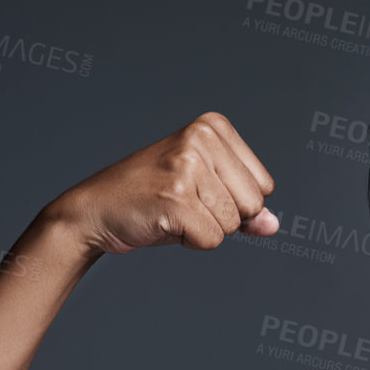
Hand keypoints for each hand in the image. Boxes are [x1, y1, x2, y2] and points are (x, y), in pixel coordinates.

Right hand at [45, 111, 278, 256]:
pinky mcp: (175, 197)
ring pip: (232, 225)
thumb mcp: (205, 194)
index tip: (199, 191)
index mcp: (213, 127)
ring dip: (203, 229)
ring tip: (172, 211)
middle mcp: (201, 138)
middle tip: (183, 203)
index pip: (263, 186)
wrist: (95, 210)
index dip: (235, 202)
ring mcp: (187, 166)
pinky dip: (190, 242)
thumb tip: (273, 226)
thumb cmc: (152, 199)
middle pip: (253, 204)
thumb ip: (244, 207)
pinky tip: (164, 221)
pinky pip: (212, 240)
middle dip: (223, 218)